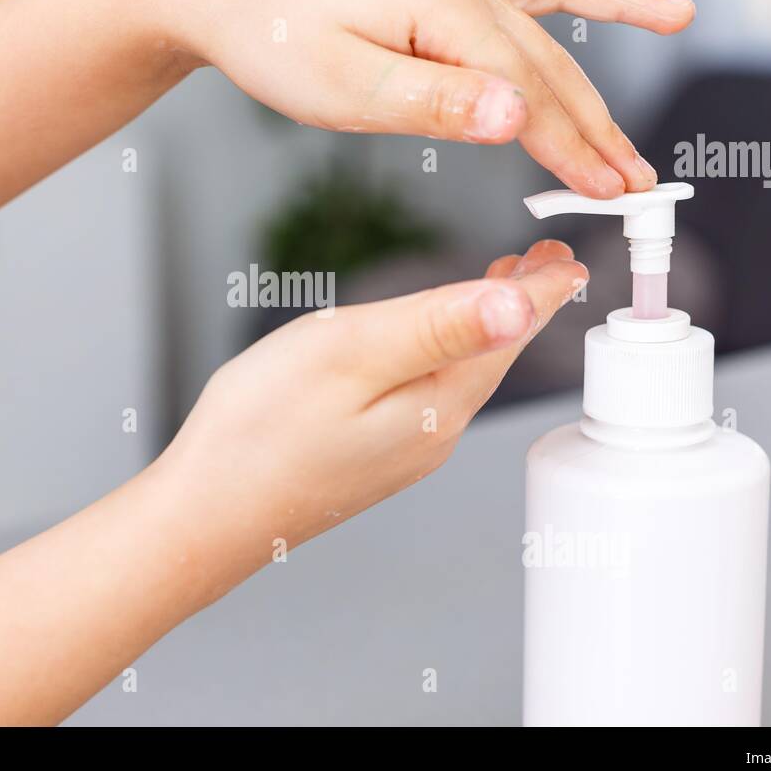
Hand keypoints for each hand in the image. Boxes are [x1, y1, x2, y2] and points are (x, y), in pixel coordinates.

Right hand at [152, 239, 585, 558]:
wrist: (203, 519)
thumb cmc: (260, 433)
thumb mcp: (351, 355)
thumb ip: (436, 326)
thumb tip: (521, 303)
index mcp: (438, 403)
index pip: (511, 333)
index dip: (543, 286)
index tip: (566, 251)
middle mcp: (433, 434)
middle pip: (493, 357)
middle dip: (521, 305)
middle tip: (542, 259)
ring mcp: (402, 452)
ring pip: (461, 377)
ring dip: (484, 329)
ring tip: (497, 289)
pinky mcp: (370, 459)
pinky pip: (428, 398)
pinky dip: (444, 357)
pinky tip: (427, 347)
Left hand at [157, 0, 693, 197]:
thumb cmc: (273, 40)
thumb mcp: (347, 90)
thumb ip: (436, 107)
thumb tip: (518, 120)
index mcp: (448, 13)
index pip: (531, 96)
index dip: (576, 151)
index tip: (614, 196)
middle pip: (550, 59)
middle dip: (600, 120)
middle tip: (641, 175)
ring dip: (612, 6)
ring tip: (674, 13)